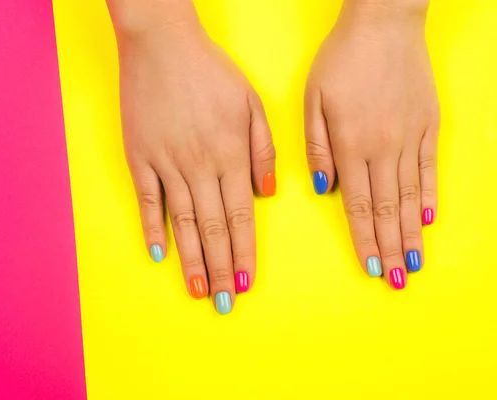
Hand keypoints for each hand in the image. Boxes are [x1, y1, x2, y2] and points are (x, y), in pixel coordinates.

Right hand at [118, 23, 275, 312]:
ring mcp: (167, 162)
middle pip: (213, 227)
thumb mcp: (251, 103)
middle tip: (222, 302)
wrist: (161, 44)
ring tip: (196, 290)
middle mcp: (200, 165)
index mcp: (230, 153)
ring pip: (183, 222)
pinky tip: (158, 254)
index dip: (244, 252)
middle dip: (220, 269)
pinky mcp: (139, 157)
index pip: (240, 215)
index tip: (246, 282)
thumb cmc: (210, 71)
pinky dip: (153, 229)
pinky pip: (148, 200)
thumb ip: (262, 151)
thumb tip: (267, 195)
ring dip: (191, 259)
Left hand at [304, 2, 438, 288]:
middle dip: (391, 249)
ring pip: (411, 196)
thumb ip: (318, 146)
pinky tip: (430, 220)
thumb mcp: (314, 99)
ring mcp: (410, 138)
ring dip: (412, 233)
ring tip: (416, 262)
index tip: (371, 267)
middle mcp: (383, 148)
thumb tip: (323, 186)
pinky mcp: (428, 125)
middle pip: (388, 210)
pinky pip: (429, 169)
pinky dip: (430, 196)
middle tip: (398, 281)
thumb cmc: (341, 60)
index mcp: (351, 144)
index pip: (358, 206)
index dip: (365, 240)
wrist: (384, 23)